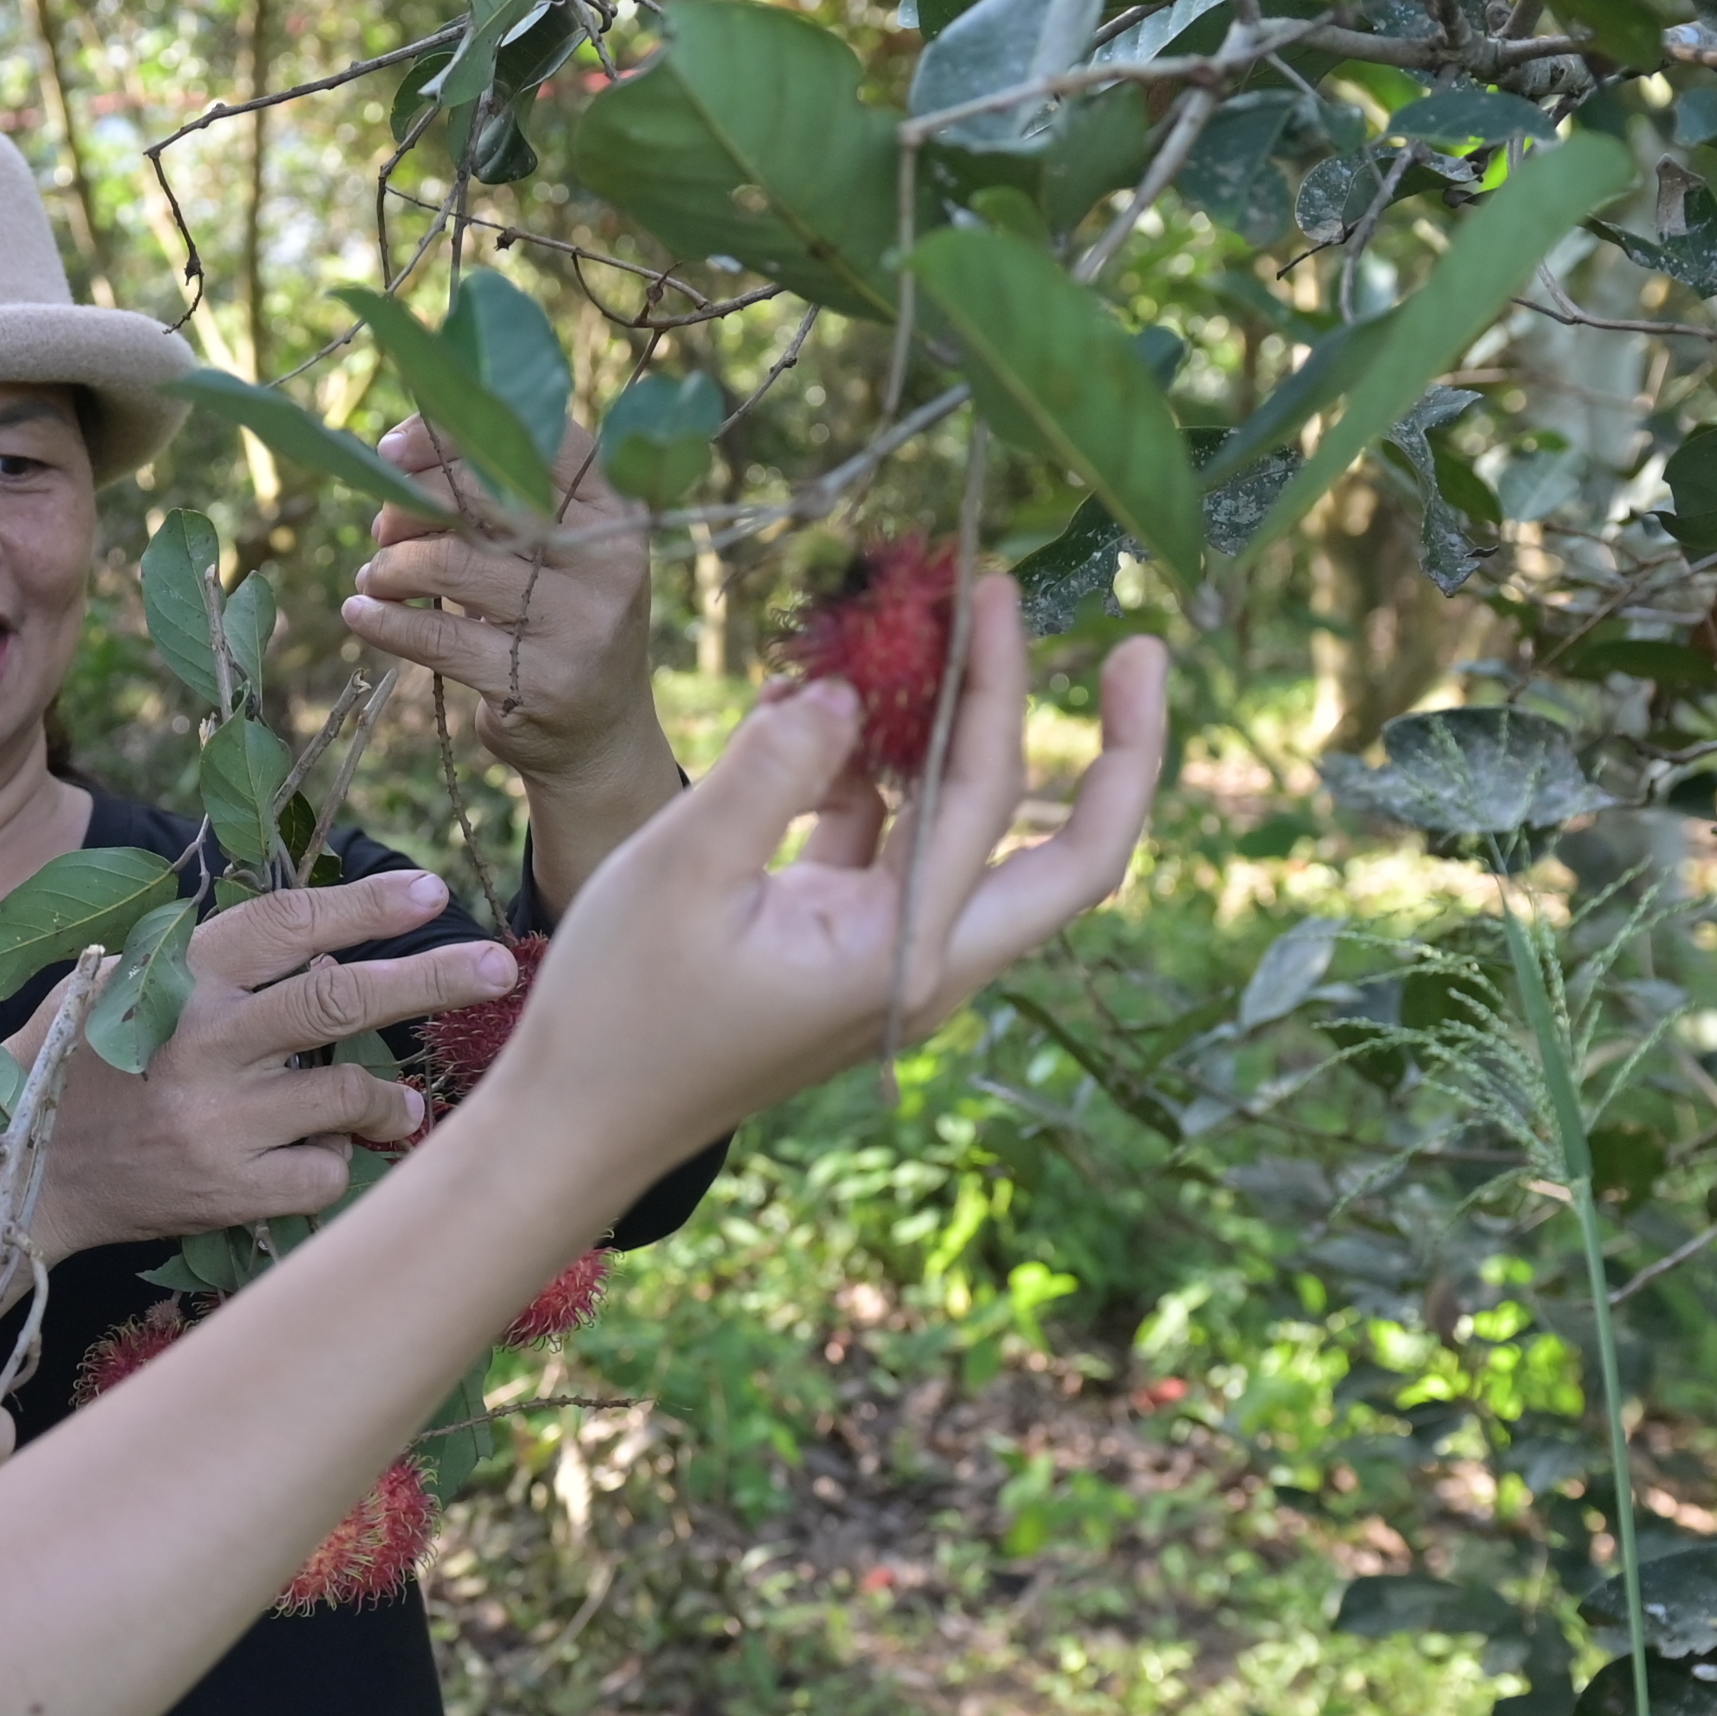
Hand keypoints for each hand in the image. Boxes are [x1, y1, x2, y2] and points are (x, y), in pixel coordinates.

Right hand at [20, 866, 525, 1256]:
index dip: (367, 905)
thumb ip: (218, 963)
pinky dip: (332, 1163)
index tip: (430, 894)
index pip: (289, 922)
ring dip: (387, 1100)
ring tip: (398, 1107)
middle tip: (498, 967)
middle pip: (340, 1000)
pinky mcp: (226, 1190)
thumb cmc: (83, 1065)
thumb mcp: (125, 984)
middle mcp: (200, 1042)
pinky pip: (324, 1172)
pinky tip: (310, 1159)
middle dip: (432, 978)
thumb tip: (333, 949)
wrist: (22, 1172)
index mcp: (176, 977)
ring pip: (348, 1095)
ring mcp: (216, 1120)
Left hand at [338, 415, 676, 808]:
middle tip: (384, 528)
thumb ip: (499, 504)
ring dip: (392, 566)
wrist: (599, 734)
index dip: (454, 433)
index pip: (539, 440)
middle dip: (412, 503)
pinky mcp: (539, 681)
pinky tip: (361, 614)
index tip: (393, 447)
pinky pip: (440, 637)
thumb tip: (394, 461)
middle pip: (486, 495)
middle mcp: (607, 560)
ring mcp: (579, 623)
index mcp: (614, 512)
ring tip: (376, 578)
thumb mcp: (553, 554)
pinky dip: (386, 620)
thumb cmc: (554, 621)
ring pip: (452, 562)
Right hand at [484, 579, 1170, 1179]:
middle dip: (1120, 756)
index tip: (998, 589)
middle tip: (1143, 650)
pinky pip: (894, 850)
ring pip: (978, 843)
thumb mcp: (680, 871)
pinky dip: (874, 781)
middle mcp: (924, 967)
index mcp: (901, 957)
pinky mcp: (846, 953)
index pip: (991, 799)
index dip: (1005, 685)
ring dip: (966, 747)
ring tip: (936, 646)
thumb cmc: (619, 1013)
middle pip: (1070, 858)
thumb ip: (773, 771)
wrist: (572, 1126)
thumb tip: (846, 693)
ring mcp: (892, 965)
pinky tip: (818, 722)